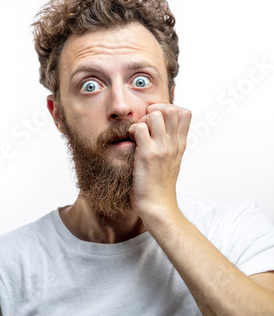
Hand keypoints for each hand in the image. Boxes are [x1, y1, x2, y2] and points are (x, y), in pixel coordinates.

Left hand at [128, 104, 191, 218]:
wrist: (158, 206)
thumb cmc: (159, 186)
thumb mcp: (170, 162)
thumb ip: (168, 145)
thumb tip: (159, 130)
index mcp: (181, 145)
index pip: (184, 112)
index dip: (168, 109)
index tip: (156, 120)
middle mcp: (174, 144)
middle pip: (171, 109)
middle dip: (154, 111)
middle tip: (145, 125)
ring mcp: (162, 149)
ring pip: (155, 115)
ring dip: (142, 120)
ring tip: (138, 134)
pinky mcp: (148, 155)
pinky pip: (140, 128)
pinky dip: (132, 130)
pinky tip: (131, 141)